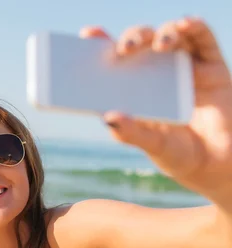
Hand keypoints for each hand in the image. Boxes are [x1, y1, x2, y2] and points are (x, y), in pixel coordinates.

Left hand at [82, 18, 231, 205]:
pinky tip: (185, 24)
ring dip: (161, 33)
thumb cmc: (179, 155)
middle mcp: (156, 73)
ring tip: (158, 45)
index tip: (87, 34)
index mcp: (135, 89)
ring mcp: (184, 67)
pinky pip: (203, 39)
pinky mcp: (212, 66)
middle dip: (131, 39)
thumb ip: (130, 133)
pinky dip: (195, 27)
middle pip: (141, 44)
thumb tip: (107, 116)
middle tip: (124, 49)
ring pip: (170, 36)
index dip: (100, 44)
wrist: (219, 165)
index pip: (114, 61)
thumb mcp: (152, 146)